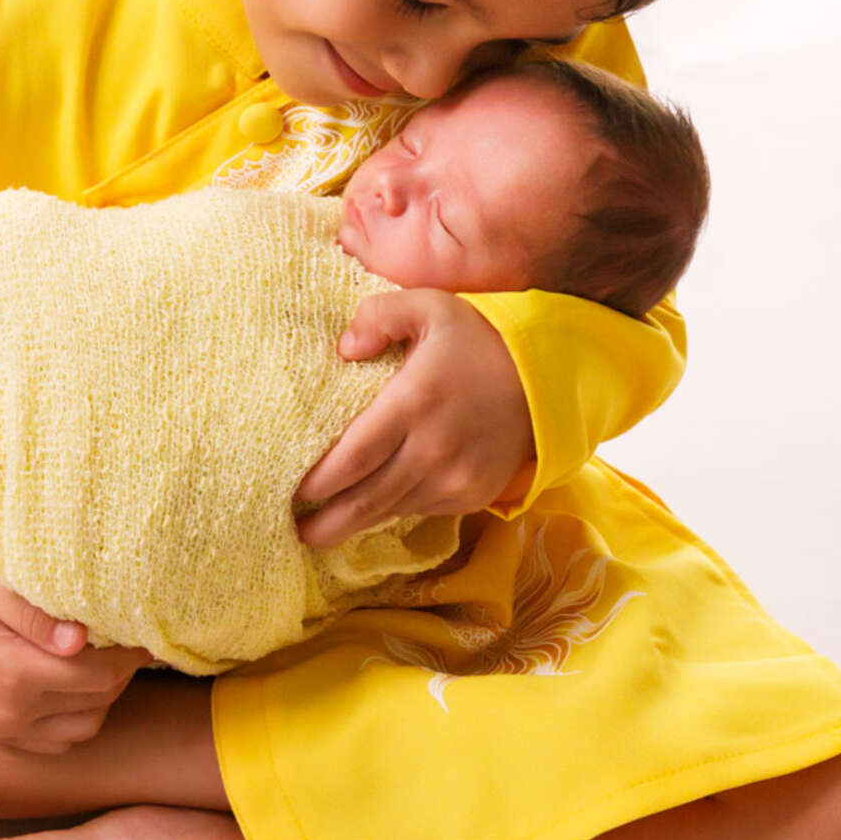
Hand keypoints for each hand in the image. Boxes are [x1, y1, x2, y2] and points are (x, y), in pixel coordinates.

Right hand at [0, 547, 152, 754]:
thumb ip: (36, 612)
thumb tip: (82, 640)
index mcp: (12, 674)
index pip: (99, 673)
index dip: (131, 651)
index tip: (145, 625)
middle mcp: (7, 713)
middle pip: (97, 701)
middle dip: (122, 669)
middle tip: (131, 634)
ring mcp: (0, 728)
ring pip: (84, 726)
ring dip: (104, 695)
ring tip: (106, 654)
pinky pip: (58, 741)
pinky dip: (78, 715)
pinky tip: (78, 679)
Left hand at [292, 289, 537, 547]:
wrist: (548, 378)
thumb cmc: (479, 338)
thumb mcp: (430, 306)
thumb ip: (379, 316)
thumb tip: (344, 347)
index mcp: (415, 402)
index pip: (353, 457)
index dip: (319, 483)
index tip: (292, 491)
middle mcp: (433, 449)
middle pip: (366, 499)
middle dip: (327, 522)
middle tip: (296, 532)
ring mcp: (456, 478)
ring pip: (392, 511)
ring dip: (356, 521)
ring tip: (324, 528)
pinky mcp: (473, 495)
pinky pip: (422, 509)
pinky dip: (394, 510)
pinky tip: (373, 508)